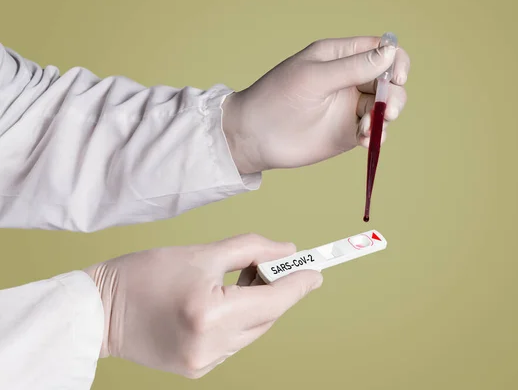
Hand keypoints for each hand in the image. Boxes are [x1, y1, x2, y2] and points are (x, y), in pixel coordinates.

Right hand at [83, 234, 322, 378]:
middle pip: (266, 318)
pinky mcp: (196, 370)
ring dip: (256, 308)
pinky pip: (233, 344)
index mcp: (211, 312)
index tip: (317, 272)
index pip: (274, 299)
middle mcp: (211, 345)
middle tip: (276, 267)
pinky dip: (237, 323)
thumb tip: (287, 252)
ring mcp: (204, 363)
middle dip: (276, 291)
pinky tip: (224, 303)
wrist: (97, 311)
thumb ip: (250, 250)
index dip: (299, 284)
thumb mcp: (201, 253)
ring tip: (242, 281)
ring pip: (252, 332)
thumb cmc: (143, 275)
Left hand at [222, 35, 410, 173]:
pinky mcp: (348, 132)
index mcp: (340, 56)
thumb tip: (390, 53)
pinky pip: (374, 131)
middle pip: (389, 80)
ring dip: (386, 117)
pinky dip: (376, 136)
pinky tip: (363, 140)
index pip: (381, 50)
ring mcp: (350, 107)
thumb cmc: (277, 98)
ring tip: (368, 130)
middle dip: (394, 95)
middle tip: (387, 111)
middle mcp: (349, 80)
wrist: (255, 137)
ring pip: (386, 107)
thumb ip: (353, 67)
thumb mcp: (314, 78)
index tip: (395, 78)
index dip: (395, 61)